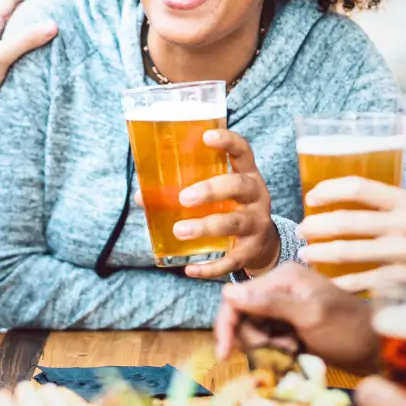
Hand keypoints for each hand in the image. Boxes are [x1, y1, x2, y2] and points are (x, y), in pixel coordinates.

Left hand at [176, 130, 280, 278]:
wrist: (264, 245)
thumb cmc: (232, 210)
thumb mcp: (219, 195)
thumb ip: (185, 190)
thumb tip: (141, 196)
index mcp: (247, 175)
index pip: (243, 151)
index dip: (228, 141)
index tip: (207, 136)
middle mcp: (257, 197)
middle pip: (239, 186)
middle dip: (211, 190)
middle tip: (183, 198)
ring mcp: (257, 224)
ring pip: (235, 223)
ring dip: (206, 227)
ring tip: (179, 230)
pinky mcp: (252, 251)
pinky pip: (232, 260)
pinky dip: (210, 266)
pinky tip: (190, 269)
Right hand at [213, 263, 376, 371]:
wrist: (379, 349)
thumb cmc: (348, 329)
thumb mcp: (309, 316)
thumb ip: (269, 304)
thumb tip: (228, 293)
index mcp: (283, 278)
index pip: (236, 298)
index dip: (226, 325)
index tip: (225, 353)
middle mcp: (280, 289)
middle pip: (242, 318)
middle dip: (254, 339)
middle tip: (281, 350)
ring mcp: (286, 308)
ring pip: (254, 332)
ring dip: (267, 348)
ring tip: (292, 351)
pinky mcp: (291, 326)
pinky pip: (268, 340)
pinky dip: (276, 351)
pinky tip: (295, 353)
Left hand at [298, 177, 405, 275]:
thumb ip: (392, 208)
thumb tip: (351, 204)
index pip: (357, 187)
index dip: (328, 190)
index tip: (312, 197)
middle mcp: (403, 225)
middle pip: (344, 221)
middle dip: (315, 227)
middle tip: (303, 231)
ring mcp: (401, 255)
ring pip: (346, 252)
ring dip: (320, 254)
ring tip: (307, 255)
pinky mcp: (401, 282)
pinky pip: (360, 281)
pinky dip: (341, 281)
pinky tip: (330, 281)